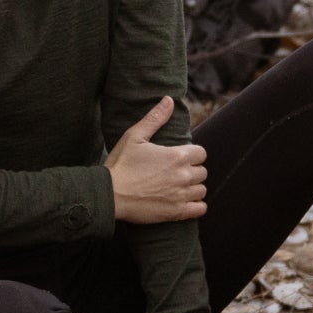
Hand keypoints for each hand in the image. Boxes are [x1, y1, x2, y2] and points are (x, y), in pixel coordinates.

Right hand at [107, 98, 204, 223]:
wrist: (109, 195)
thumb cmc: (121, 164)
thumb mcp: (134, 136)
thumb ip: (155, 118)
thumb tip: (169, 100)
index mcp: (177, 155)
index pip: (201, 153)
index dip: (192, 155)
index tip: (180, 158)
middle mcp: (183, 175)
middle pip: (202, 172)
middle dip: (192, 171)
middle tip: (176, 173)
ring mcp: (181, 195)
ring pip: (202, 190)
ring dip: (194, 188)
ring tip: (179, 188)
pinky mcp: (176, 212)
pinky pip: (200, 209)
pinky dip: (196, 206)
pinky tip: (186, 203)